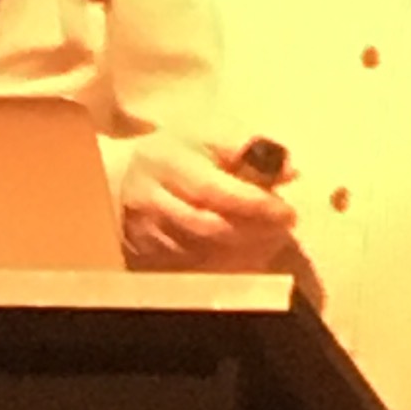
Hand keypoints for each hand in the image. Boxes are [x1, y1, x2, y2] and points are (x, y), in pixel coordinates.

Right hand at [116, 132, 296, 272]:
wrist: (121, 177)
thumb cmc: (174, 156)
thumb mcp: (205, 140)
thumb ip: (246, 152)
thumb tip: (289, 170)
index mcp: (167, 162)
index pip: (213, 189)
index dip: (254, 204)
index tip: (287, 212)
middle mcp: (152, 199)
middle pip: (208, 226)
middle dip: (253, 232)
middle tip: (283, 230)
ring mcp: (147, 232)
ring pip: (201, 253)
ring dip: (243, 252)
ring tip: (271, 243)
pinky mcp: (146, 256)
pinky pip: (192, 269)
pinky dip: (225, 267)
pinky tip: (247, 259)